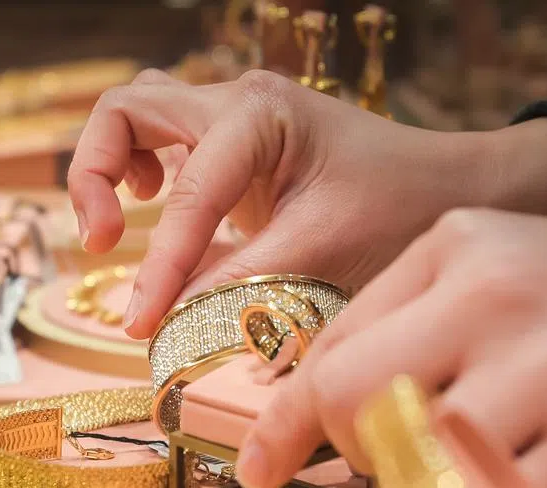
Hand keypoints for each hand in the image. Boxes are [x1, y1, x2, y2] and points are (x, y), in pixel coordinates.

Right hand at [67, 69, 546, 337]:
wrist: (451, 187)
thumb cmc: (400, 209)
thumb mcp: (321, 253)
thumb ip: (238, 286)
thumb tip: (169, 327)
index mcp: (261, 116)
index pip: (187, 194)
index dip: (158, 266)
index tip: (140, 322)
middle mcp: (238, 101)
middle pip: (125, 111)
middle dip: (94, 175)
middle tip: (103, 243)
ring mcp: (233, 115)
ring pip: (135, 114)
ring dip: (109, 165)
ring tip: (117, 228)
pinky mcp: (234, 142)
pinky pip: (162, 138)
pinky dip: (139, 168)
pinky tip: (154, 208)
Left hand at [235, 208, 546, 487]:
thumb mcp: (495, 269)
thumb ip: (404, 324)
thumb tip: (312, 414)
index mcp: (453, 248)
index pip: (330, 348)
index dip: (287, 422)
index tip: (261, 467)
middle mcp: (493, 297)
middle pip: (349, 402)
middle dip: (353, 452)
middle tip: (397, 464)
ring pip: (417, 470)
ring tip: (474, 485)